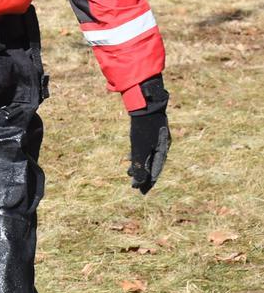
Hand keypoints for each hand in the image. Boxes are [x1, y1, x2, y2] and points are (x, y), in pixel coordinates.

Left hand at [128, 75, 170, 193]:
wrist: (145, 101)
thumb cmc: (143, 126)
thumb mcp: (140, 147)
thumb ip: (139, 164)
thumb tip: (138, 182)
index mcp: (162, 150)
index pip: (155, 171)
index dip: (147, 182)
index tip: (140, 191)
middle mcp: (162, 145)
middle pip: (152, 164)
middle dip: (143, 175)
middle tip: (134, 185)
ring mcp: (157, 136)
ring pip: (148, 155)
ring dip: (139, 164)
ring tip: (129, 172)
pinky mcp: (150, 130)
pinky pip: (145, 146)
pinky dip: (138, 153)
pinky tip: (130, 156)